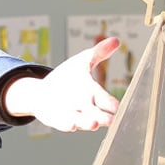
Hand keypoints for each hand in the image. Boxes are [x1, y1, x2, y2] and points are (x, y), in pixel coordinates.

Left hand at [3, 37, 120, 131]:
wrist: (42, 91)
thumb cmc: (67, 78)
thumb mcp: (81, 62)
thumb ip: (98, 52)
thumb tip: (116, 40)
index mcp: (94, 93)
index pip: (110, 102)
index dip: (115, 105)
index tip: (122, 107)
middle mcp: (87, 107)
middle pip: (101, 116)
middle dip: (106, 118)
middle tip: (112, 119)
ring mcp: (74, 115)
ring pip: (84, 122)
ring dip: (89, 123)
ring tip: (94, 122)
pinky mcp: (59, 120)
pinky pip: (65, 124)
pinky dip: (68, 124)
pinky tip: (71, 125)